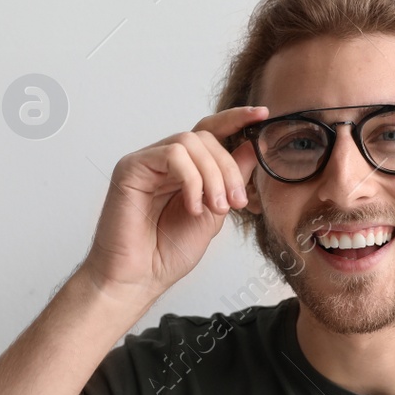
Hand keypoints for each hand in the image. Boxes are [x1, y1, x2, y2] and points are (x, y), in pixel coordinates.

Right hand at [78, 106, 265, 306]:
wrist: (139, 278)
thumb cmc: (168, 252)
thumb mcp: (214, 213)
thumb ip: (230, 180)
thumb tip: (251, 147)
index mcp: (184, 170)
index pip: (210, 132)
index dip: (236, 119)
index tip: (262, 115)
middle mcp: (164, 161)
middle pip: (206, 137)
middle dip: (229, 168)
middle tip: (237, 202)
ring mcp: (147, 162)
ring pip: (190, 142)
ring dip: (213, 175)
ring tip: (216, 208)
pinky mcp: (131, 168)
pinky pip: (171, 155)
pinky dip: (191, 180)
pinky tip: (192, 206)